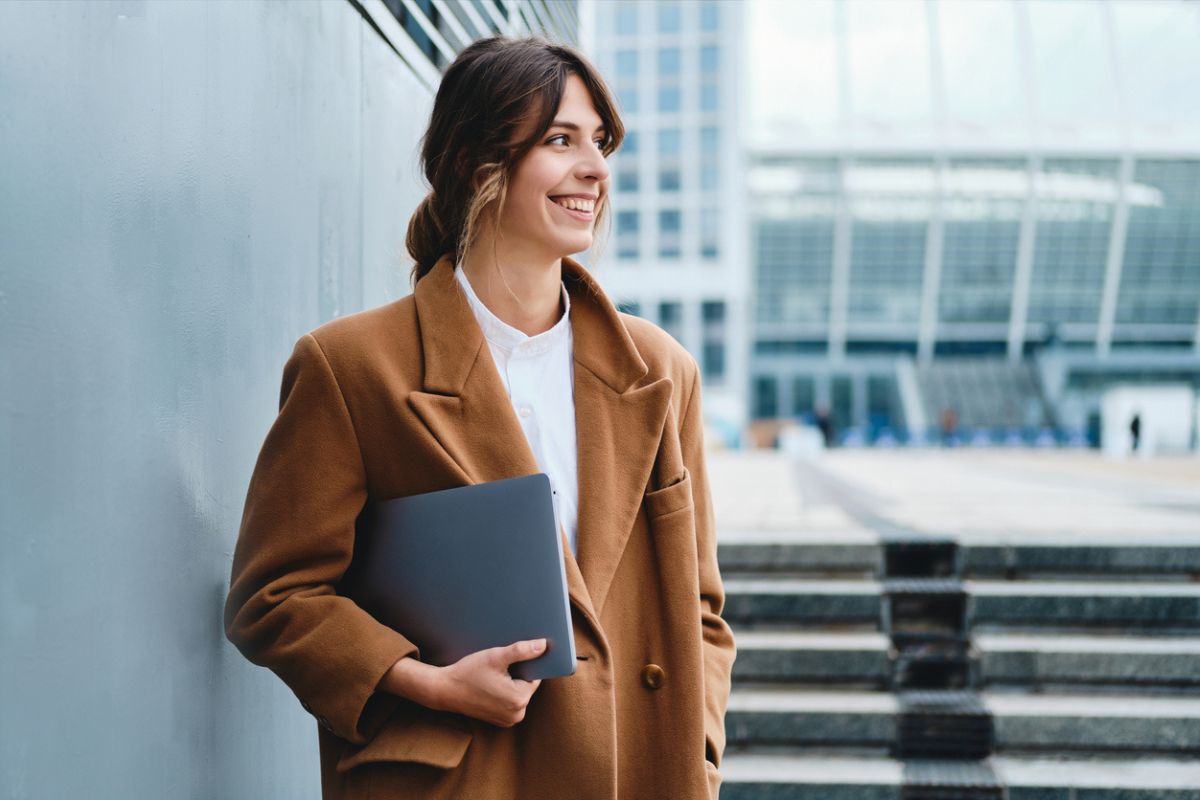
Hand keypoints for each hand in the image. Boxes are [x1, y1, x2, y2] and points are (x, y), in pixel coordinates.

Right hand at [425, 639, 546, 726]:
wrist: (445, 689)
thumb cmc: (469, 672)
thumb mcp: (496, 657)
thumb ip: (522, 651)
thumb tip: (543, 645)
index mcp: (519, 700)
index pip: (535, 676)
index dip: (525, 664)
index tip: (509, 660)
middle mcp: (517, 714)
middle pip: (527, 685)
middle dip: (517, 674)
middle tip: (498, 668)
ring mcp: (508, 720)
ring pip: (518, 693)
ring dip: (511, 683)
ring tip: (492, 677)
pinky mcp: (500, 721)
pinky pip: (510, 702)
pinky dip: (504, 693)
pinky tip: (490, 686)